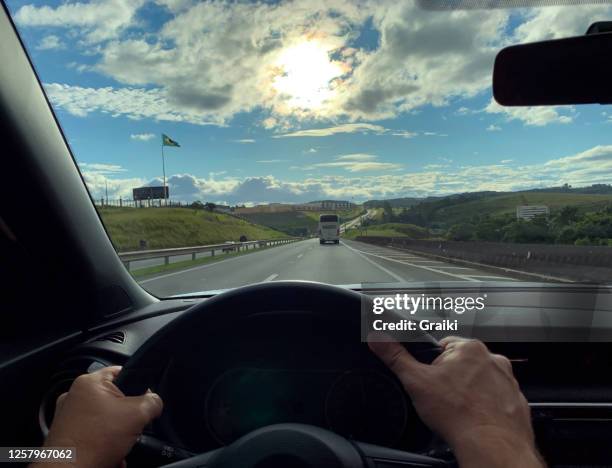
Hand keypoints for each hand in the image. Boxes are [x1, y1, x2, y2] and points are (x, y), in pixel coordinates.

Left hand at [33, 366, 162, 467]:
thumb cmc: (96, 441)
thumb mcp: (138, 414)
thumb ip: (153, 401)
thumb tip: (154, 401)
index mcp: (89, 382)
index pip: (122, 372)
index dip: (138, 385)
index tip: (144, 401)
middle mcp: (74, 395)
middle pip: (115, 399)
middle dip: (127, 416)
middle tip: (132, 427)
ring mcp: (67, 416)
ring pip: (105, 418)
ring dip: (117, 433)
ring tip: (119, 445)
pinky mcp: (66, 435)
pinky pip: (93, 433)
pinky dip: (103, 443)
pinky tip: (109, 454)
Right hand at [368, 335, 543, 467]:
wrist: (491, 445)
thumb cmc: (458, 414)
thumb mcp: (416, 381)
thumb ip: (395, 357)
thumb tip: (378, 338)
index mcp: (468, 348)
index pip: (443, 347)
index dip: (433, 365)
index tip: (432, 381)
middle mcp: (493, 359)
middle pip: (463, 364)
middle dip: (453, 378)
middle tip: (444, 398)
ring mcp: (508, 381)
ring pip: (481, 381)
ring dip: (471, 392)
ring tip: (460, 410)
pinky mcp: (517, 401)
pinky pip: (497, 399)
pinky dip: (487, 407)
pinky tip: (475, 418)